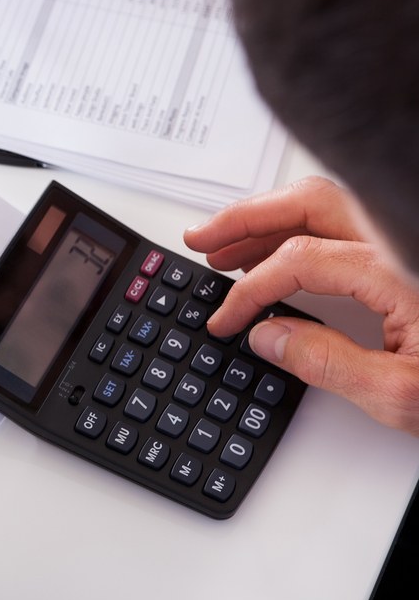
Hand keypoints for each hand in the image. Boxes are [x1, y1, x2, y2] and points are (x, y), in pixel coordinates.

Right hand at [184, 176, 418, 436]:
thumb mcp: (404, 396)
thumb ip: (328, 364)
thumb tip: (268, 337)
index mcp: (398, 270)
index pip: (298, 263)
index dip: (250, 291)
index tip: (227, 319)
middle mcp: (400, 241)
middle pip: (307, 204)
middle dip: (244, 219)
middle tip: (201, 240)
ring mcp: (406, 240)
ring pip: (325, 204)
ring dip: (269, 218)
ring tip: (226, 243)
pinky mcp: (408, 251)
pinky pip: (343, 221)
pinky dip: (299, 228)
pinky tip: (276, 249)